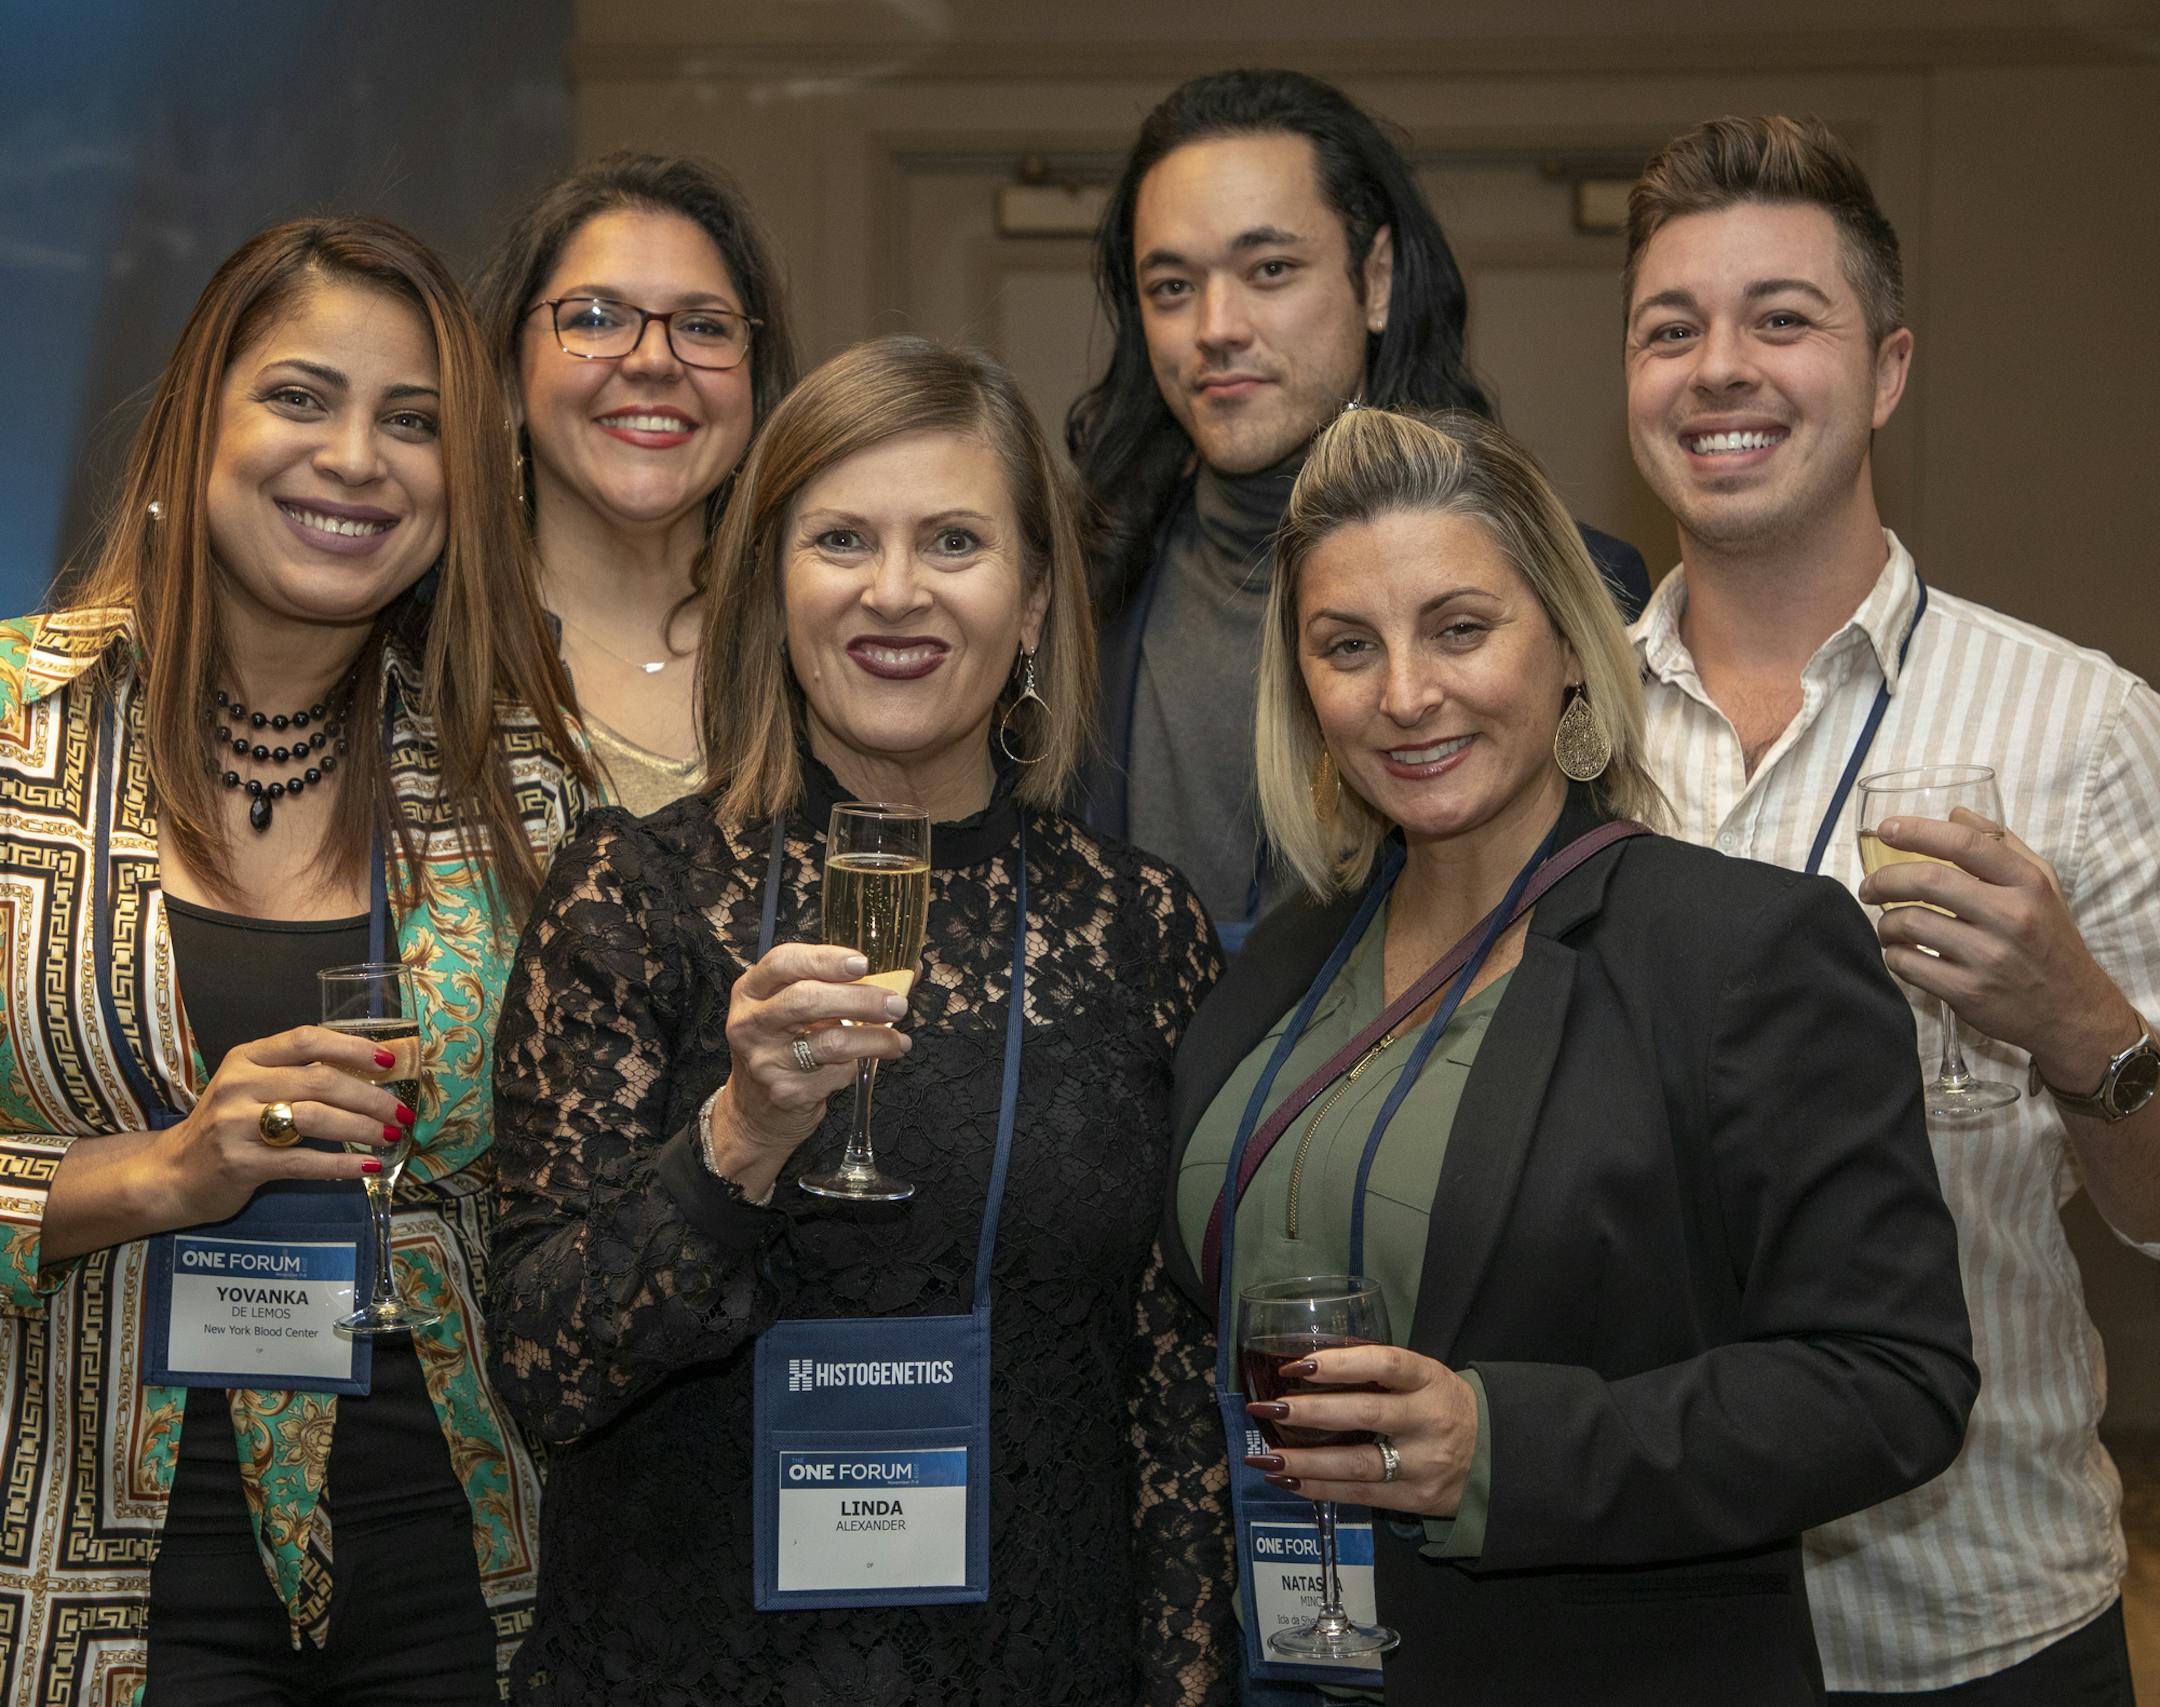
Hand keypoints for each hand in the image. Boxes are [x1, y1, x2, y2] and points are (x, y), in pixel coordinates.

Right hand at [159, 1025, 413, 1226]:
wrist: (173, 1173)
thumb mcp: (251, 1086)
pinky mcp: (242, 1163)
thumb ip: (296, 1073)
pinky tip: (368, 1167)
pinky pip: (304, 1161)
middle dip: (370, 1096)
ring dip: (362, 1128)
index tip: (389, 1060)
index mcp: (247, 1058)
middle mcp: (239, 1085)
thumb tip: (369, 1071)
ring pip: (316, 1119)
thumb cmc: (226, 1125)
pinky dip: (342, 1164)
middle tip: (402, 1112)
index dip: (353, 1047)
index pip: (307, 1040)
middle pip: (320, 1081)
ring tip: (392, 1136)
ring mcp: (237, 1125)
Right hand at [708, 944, 912, 1178]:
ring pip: (831, 1041)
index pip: (783, 962)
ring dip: (875, 1038)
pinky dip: (858, 1067)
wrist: (755, 1110)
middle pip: (808, 999)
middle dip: (861, 999)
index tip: (863, 963)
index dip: (825, 959)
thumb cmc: (785, 1045)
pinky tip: (865, 1064)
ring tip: (899, 1040)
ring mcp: (766, 1060)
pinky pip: (836, 1073)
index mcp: (751, 991)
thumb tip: (910, 970)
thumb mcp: (792, 1009)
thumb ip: (836, 985)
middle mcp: (751, 1024)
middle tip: (896, 1004)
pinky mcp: (786, 1092)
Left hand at [1242, 1343, 1479, 1518]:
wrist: (1494, 1455)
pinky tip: (1289, 1479)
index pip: (1386, 1363)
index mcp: (1430, 1379)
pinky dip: (1321, 1488)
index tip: (1297, 1365)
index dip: (1341, 1363)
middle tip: (1267, 1406)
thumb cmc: (1440, 1406)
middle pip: (1366, 1414)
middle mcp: (1429, 1420)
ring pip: (1359, 1464)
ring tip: (1266, 1457)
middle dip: (1311, 1412)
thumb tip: (1305, 1369)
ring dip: (1306, 1461)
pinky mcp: (1417, 1499)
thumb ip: (1378, 1374)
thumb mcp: (1423, 1379)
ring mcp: (1425, 1464)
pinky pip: (1361, 1496)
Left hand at [1857, 811, 2138, 1086]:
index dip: (1918, 832)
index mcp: (2028, 884)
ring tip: (1888, 923)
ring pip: (1910, 924)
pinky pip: (1908, 965)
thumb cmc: (2049, 939)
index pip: (1965, 845)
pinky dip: (1893, 954)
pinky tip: (1901, 952)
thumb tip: (1954, 813)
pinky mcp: (1969, 993)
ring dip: (1885, 921)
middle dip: (1884, 880)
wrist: (2072, 1011)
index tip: (1886, 830)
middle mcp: (2011, 917)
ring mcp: (1989, 957)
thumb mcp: (2041, 886)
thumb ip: (2001, 845)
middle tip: (1870, 887)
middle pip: (1928, 882)